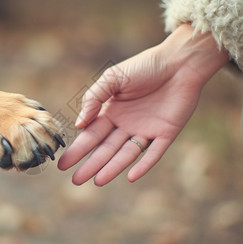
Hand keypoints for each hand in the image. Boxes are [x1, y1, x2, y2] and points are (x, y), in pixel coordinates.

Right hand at [57, 24, 228, 185]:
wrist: (179, 61)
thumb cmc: (144, 66)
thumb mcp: (113, 78)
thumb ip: (94, 99)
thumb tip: (78, 125)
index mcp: (112, 111)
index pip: (91, 135)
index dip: (78, 150)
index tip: (63, 164)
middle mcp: (126, 124)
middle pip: (106, 149)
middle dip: (90, 164)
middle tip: (75, 181)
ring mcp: (146, 130)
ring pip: (126, 154)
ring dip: (112, 168)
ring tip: (97, 182)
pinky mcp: (166, 134)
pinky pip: (153, 153)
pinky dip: (143, 165)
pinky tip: (131, 177)